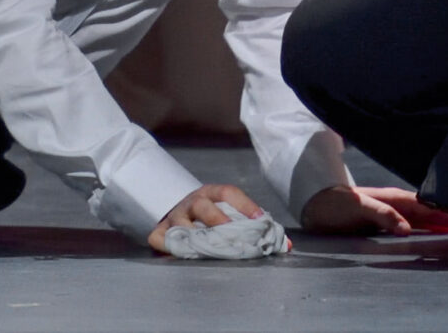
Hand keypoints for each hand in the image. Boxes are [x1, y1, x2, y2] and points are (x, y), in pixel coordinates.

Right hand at [148, 182, 263, 254]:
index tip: (260, 222)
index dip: (245, 205)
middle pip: (202, 205)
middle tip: (232, 234)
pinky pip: (161, 238)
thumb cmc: (211, 215)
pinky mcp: (160, 232)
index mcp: (211, 192)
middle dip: (218, 219)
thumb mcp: (229, 213)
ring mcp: (174, 217)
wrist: (177, 212)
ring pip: (180, 223)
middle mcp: (191, 202)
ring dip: (195, 236)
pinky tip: (183, 255)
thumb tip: (287, 246)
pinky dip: (170, 246)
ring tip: (208, 249)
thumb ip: (256, 228)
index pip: (228, 192)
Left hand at [299, 183, 447, 236]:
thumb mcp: (358, 208)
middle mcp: (395, 205)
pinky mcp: (385, 223)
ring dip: (438, 226)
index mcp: (393, 199)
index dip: (445, 214)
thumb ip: (382, 215)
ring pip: (421, 220)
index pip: (426, 207)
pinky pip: (411, 227)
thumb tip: (407, 228)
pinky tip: (430, 239)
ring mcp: (391, 214)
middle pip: (428, 213)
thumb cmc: (337, 205)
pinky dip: (424, 231)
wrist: (318, 206)